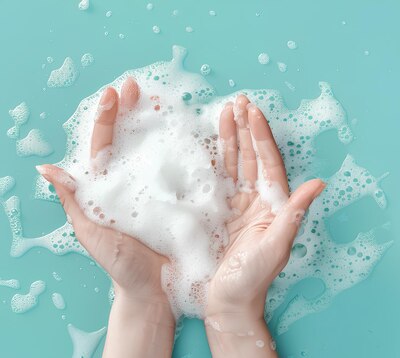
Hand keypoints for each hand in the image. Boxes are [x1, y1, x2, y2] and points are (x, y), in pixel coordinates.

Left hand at [37, 78, 174, 357]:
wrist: (155, 290)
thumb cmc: (120, 265)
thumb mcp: (91, 232)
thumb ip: (74, 200)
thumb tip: (47, 169)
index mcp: (108, 188)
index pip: (105, 145)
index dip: (108, 118)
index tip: (115, 93)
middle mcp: (133, 183)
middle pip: (132, 138)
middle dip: (133, 110)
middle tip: (137, 86)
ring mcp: (160, 188)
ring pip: (159, 147)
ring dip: (162, 122)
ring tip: (164, 100)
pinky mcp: (183, 197)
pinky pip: (186, 167)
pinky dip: (190, 147)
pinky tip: (194, 131)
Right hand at [204, 95, 324, 356]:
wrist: (228, 303)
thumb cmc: (253, 280)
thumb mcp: (276, 246)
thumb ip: (294, 213)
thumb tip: (318, 183)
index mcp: (274, 206)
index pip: (269, 163)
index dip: (261, 136)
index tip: (254, 111)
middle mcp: (259, 202)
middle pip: (252, 157)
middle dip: (246, 128)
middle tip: (238, 101)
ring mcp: (240, 207)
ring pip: (236, 164)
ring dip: (232, 138)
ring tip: (225, 112)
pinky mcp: (222, 214)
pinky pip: (219, 180)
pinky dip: (216, 159)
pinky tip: (211, 142)